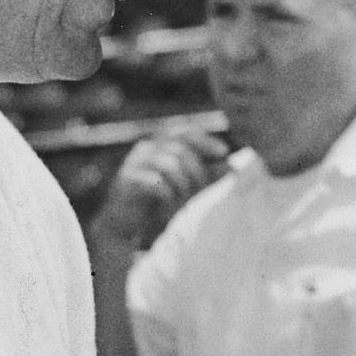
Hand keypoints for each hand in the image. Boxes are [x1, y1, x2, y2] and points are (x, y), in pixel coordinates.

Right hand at [96, 124, 226, 250]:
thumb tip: (231, 166)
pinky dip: (169, 194)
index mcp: (160, 144)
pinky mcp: (126, 180)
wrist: (124, 223)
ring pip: (170, 165)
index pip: (185, 132)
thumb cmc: (157, 203)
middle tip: (202, 191)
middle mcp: (146, 148)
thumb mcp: (186, 187)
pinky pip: (156, 182)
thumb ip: (205, 175)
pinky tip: (170, 203)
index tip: (225, 153)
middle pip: (180, 149)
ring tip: (184, 202)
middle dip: (198, 171)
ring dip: (184, 186)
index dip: (206, 140)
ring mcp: (134, 162)